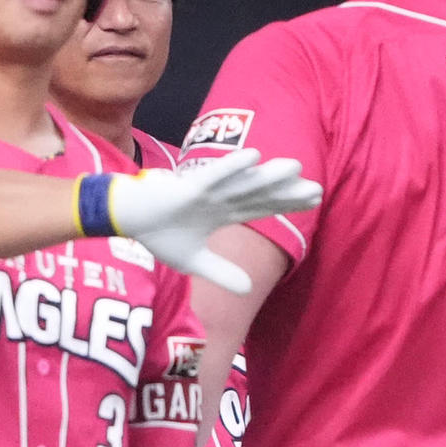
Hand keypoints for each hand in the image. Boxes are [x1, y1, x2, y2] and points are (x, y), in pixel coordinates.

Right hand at [108, 150, 321, 292]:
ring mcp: (207, 192)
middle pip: (260, 194)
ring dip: (268, 176)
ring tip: (296, 167)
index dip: (287, 204)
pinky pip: (215, 176)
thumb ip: (221, 272)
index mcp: (223, 213)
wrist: (128, 219)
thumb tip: (249, 289)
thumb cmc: (159, 233)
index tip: (315, 200)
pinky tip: (255, 157)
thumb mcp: (194, 262)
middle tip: (317, 188)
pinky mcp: (190, 188)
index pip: (262, 207)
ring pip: (243, 183)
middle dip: (287, 192)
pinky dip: (233, 167)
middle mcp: (221, 199)